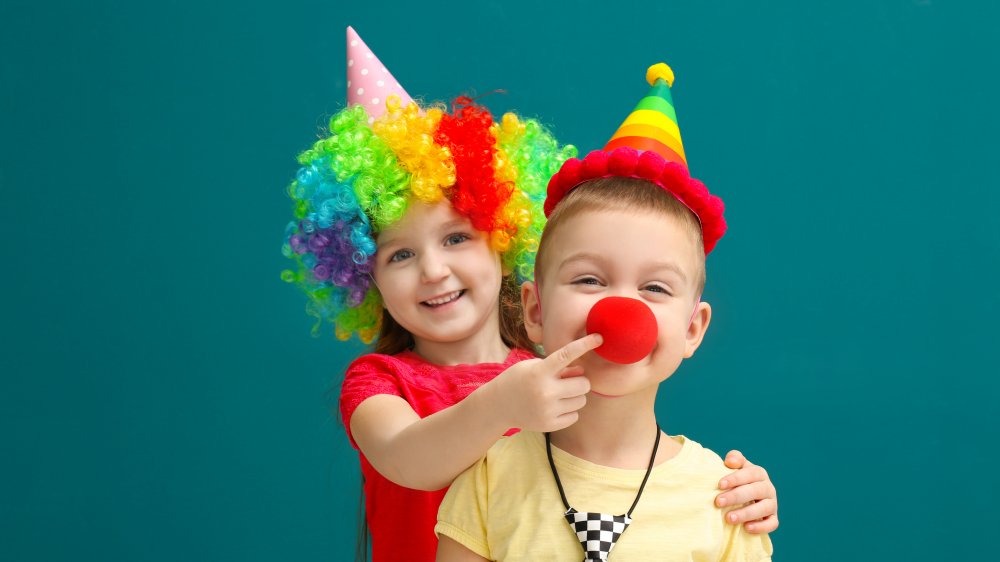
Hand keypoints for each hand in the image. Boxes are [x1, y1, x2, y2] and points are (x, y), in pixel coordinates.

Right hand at [486, 334, 601, 432]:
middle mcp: (545, 391)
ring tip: (559, 395)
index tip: (599, 338)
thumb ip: (559, 368)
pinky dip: (569, 410)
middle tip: (568, 382)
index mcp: (540, 372)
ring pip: (581, 401)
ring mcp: (547, 410)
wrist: (498, 405)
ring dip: (575, 396)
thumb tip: (582, 371)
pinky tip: (555, 407)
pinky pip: (575, 416)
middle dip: (580, 382)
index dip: (584, 344)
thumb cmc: (518, 380)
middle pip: (583, 384)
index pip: (566, 354)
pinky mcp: (549, 425)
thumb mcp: (534, 367)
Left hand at [715, 450, 778, 533]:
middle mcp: (768, 488)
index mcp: (759, 473)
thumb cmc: (737, 481)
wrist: (747, 498)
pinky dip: (761, 526)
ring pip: (764, 508)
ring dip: (746, 513)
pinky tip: (746, 528)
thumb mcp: (736, 468)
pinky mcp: (773, 518)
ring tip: (729, 518)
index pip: (750, 473)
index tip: (720, 484)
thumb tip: (730, 461)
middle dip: (735, 496)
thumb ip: (735, 459)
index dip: (736, 478)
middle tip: (718, 502)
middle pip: (755, 491)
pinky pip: (772, 523)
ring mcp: (772, 504)